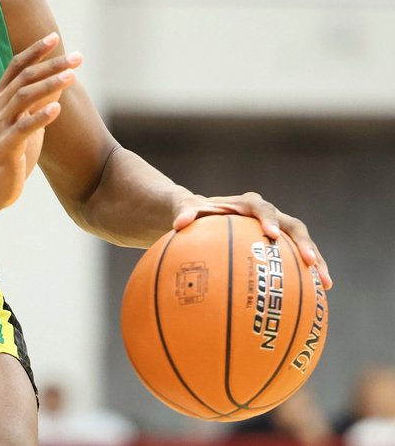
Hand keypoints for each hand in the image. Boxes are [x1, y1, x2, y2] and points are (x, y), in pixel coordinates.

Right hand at [0, 32, 81, 213]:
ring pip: (23, 97)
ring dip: (48, 85)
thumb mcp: (25, 124)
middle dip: (51, 65)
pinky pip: (23, 128)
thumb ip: (37, 104)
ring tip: (71, 76)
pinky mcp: (5, 147)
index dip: (34, 51)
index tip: (54, 37)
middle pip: (24, 78)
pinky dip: (40, 117)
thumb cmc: (10, 155)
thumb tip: (59, 82)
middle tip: (76, 57)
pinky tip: (57, 109)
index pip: (16, 67)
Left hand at [173, 192, 332, 289]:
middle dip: (303, 244)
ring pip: (303, 245)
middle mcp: (269, 216)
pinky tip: (316, 299)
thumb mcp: (186, 210)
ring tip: (325, 284)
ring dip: (316, 263)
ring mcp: (278, 232)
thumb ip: (184, 212)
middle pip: (293, 226)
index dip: (270, 220)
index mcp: (248, 204)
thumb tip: (178, 223)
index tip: (271, 234)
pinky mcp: (280, 248)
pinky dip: (306, 277)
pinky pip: (296, 262)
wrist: (203, 218)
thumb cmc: (195, 214)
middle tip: (310, 262)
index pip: (263, 208)